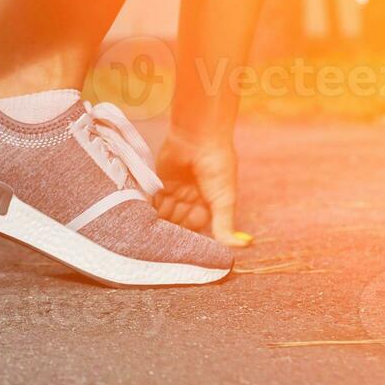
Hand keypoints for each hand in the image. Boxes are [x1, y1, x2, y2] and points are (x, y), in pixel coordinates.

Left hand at [153, 128, 247, 245]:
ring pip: (165, 213)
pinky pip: (153, 199)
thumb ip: (226, 224)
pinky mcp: (160, 181)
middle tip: (160, 239)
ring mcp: (176, 190)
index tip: (179, 247)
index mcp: (210, 205)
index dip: (188, 236)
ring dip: (158, 220)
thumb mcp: (224, 199)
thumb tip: (243, 248)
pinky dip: (148, 208)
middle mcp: (192, 199)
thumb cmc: (217, 166)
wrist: (198, 136)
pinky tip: (141, 217)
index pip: (196, 228)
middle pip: (179, 222)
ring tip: (148, 231)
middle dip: (171, 228)